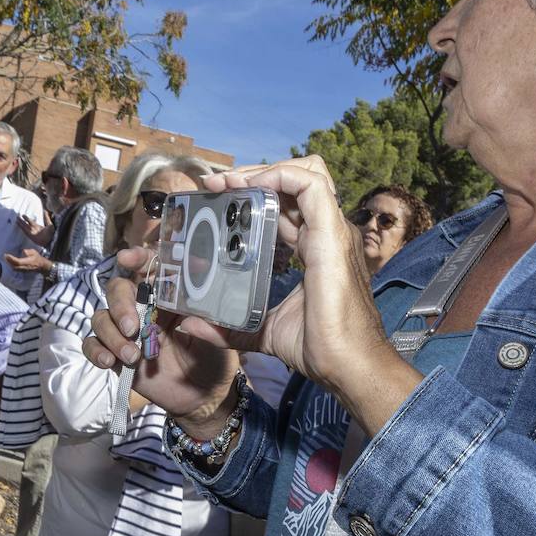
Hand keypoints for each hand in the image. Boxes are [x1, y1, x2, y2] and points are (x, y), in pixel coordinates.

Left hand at [5, 247, 52, 274]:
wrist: (41, 266)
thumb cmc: (38, 258)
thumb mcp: (34, 252)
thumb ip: (28, 252)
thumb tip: (23, 251)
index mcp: (28, 262)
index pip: (18, 262)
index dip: (11, 259)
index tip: (7, 255)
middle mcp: (25, 267)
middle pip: (14, 266)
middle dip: (9, 261)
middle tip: (5, 256)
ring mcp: (23, 270)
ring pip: (14, 268)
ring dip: (10, 264)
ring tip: (7, 258)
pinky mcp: (22, 271)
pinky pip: (16, 269)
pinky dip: (12, 265)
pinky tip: (10, 262)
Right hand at [18, 214, 52, 245]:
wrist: (52, 240)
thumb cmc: (51, 233)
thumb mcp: (49, 224)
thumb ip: (46, 217)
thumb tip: (45, 210)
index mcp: (38, 227)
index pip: (31, 222)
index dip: (27, 218)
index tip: (23, 215)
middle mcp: (34, 229)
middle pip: (26, 224)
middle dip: (22, 221)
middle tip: (17, 217)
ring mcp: (32, 232)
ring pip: (25, 227)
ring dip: (21, 223)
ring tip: (16, 220)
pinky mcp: (31, 236)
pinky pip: (25, 231)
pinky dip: (22, 228)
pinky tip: (19, 225)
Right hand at [84, 247, 239, 438]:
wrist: (204, 398)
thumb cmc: (214, 360)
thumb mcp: (219, 339)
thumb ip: (210, 326)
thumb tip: (190, 318)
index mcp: (167, 297)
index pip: (148, 268)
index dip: (136, 259)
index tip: (127, 259)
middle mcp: (144, 308)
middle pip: (117, 289)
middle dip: (120, 304)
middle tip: (133, 328)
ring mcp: (127, 332)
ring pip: (101, 317)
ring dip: (111, 334)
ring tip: (132, 356)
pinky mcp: (116, 355)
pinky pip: (92, 345)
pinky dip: (95, 350)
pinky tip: (109, 361)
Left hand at [97, 157, 421, 435]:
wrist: (347, 365)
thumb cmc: (317, 348)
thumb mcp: (261, 331)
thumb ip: (228, 327)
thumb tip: (188, 325)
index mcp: (317, 249)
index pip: (289, 205)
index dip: (256, 194)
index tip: (220, 196)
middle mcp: (328, 233)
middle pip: (297, 182)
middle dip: (256, 175)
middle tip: (218, 184)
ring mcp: (333, 231)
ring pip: (307, 173)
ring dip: (265, 170)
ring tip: (230, 180)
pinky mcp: (332, 234)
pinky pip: (309, 185)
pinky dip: (280, 176)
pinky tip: (251, 186)